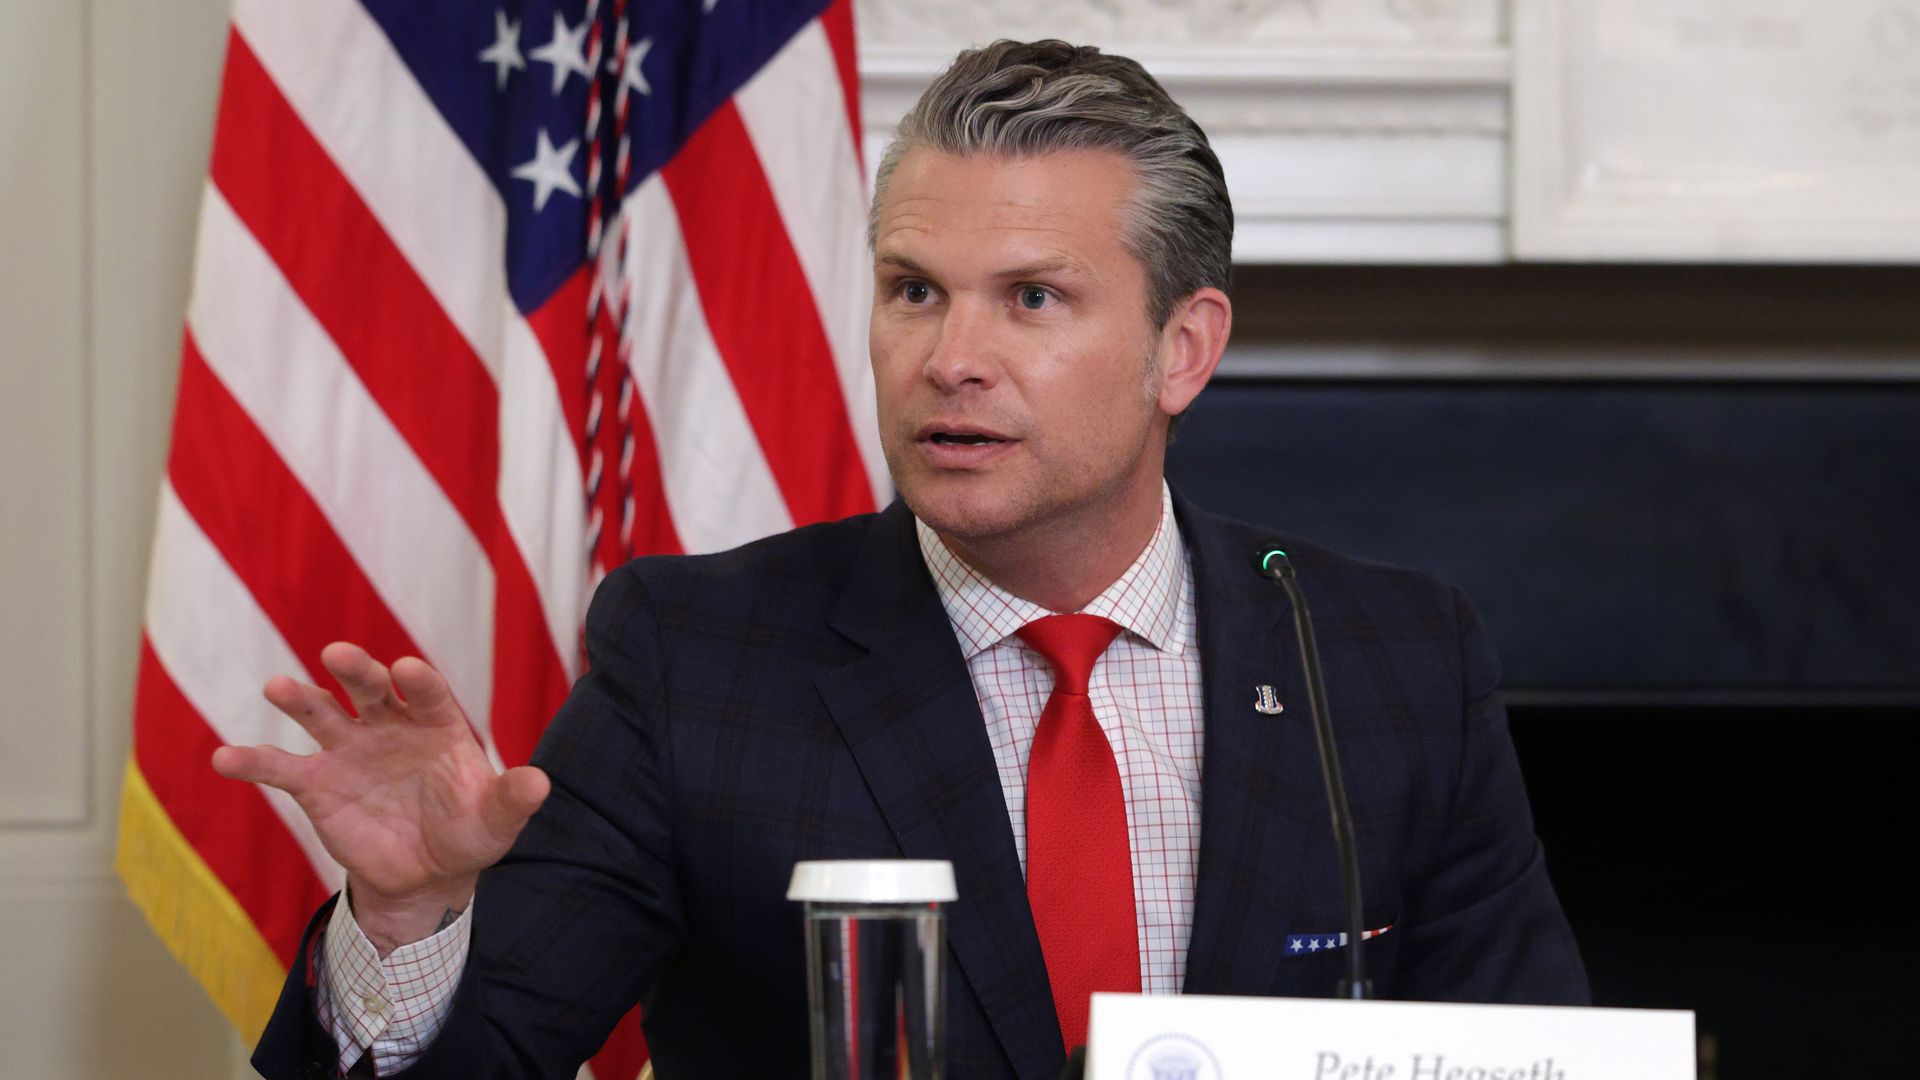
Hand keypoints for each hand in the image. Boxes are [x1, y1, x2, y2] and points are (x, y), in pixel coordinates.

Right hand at [211, 642, 549, 954]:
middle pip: (370, 689)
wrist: (428, 873)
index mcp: (437, 725)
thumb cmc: (468, 833)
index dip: (418, 680)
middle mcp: (389, 726)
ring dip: (300, 699)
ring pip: (321, 715)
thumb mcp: (496, 821)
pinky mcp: (318, 785)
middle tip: (339, 654)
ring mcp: (350, 751)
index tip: (406, 668)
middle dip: (357, 671)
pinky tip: (224, 757)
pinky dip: (252, 762)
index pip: (428, 692)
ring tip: (277, 686)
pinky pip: (280, 769)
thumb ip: (513, 799)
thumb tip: (540, 782)